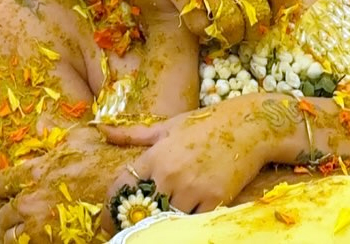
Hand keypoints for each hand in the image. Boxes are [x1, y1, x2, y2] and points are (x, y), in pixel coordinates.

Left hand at [0, 127, 134, 242]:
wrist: (131, 190)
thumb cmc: (107, 159)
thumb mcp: (82, 136)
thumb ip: (56, 130)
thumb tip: (40, 123)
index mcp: (36, 171)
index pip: (2, 183)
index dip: (1, 186)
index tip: (5, 188)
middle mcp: (33, 200)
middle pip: (3, 213)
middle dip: (9, 211)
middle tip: (18, 209)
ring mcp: (41, 225)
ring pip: (11, 235)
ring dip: (16, 230)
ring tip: (26, 227)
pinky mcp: (52, 242)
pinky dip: (30, 241)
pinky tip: (41, 233)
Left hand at [101, 96, 274, 221]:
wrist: (249, 125)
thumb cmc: (206, 123)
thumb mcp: (169, 126)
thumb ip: (134, 134)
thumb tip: (100, 128)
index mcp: (157, 154)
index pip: (122, 188)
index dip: (111, 208)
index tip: (109, 219)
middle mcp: (171, 173)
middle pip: (141, 210)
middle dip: (135, 221)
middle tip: (131, 227)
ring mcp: (193, 188)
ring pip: (166, 219)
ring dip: (162, 221)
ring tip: (160, 220)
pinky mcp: (214, 200)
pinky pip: (191, 222)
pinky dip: (186, 222)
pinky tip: (185, 217)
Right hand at [154, 0, 301, 43]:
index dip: (281, 9)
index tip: (274, 14)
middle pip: (257, 12)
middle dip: (257, 30)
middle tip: (252, 31)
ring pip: (230, 23)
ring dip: (234, 36)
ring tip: (232, 34)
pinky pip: (199, 24)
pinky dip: (206, 31)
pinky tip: (208, 24)